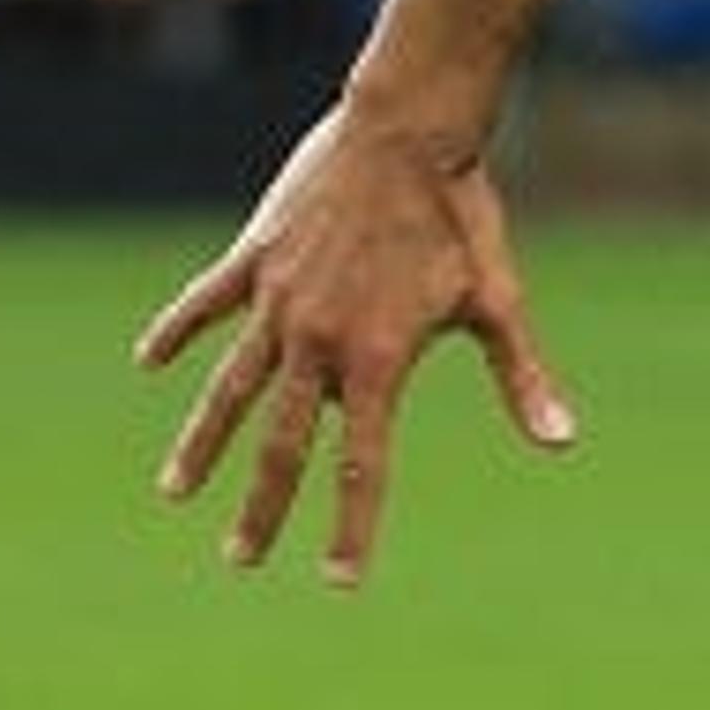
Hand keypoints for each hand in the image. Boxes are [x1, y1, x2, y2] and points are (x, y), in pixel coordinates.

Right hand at [135, 104, 578, 585]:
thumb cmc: (462, 213)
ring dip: (202, 443)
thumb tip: (563, 442)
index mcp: (377, 359)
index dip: (352, 526)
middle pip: (284, 444)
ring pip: (229, 388)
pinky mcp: (255, 257)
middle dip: (263, 509)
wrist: (411, 128)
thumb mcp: (497, 297)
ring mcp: (279, 300)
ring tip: (175, 494)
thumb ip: (522, 375)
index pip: (362, 464)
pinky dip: (175, 331)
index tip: (339, 581)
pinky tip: (146, 360)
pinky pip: (205, 304)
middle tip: (241, 560)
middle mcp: (317, 341)